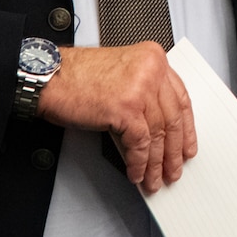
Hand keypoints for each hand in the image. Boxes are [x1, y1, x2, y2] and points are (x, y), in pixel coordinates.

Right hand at [37, 43, 196, 194]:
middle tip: (173, 168)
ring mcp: (140, 88)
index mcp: (153, 58)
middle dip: (173, 150)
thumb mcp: (123, 76)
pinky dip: (139, 162)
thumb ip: (146, 94)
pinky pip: (140, 143)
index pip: (181, 97)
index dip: (186, 127)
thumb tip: (159, 132)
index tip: (186, 144)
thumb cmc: (78, 77)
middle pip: (173, 118)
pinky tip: (136, 172)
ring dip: (156, 162)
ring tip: (154, 178)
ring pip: (158, 134)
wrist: (50, 77)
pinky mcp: (125, 108)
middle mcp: (151, 70)